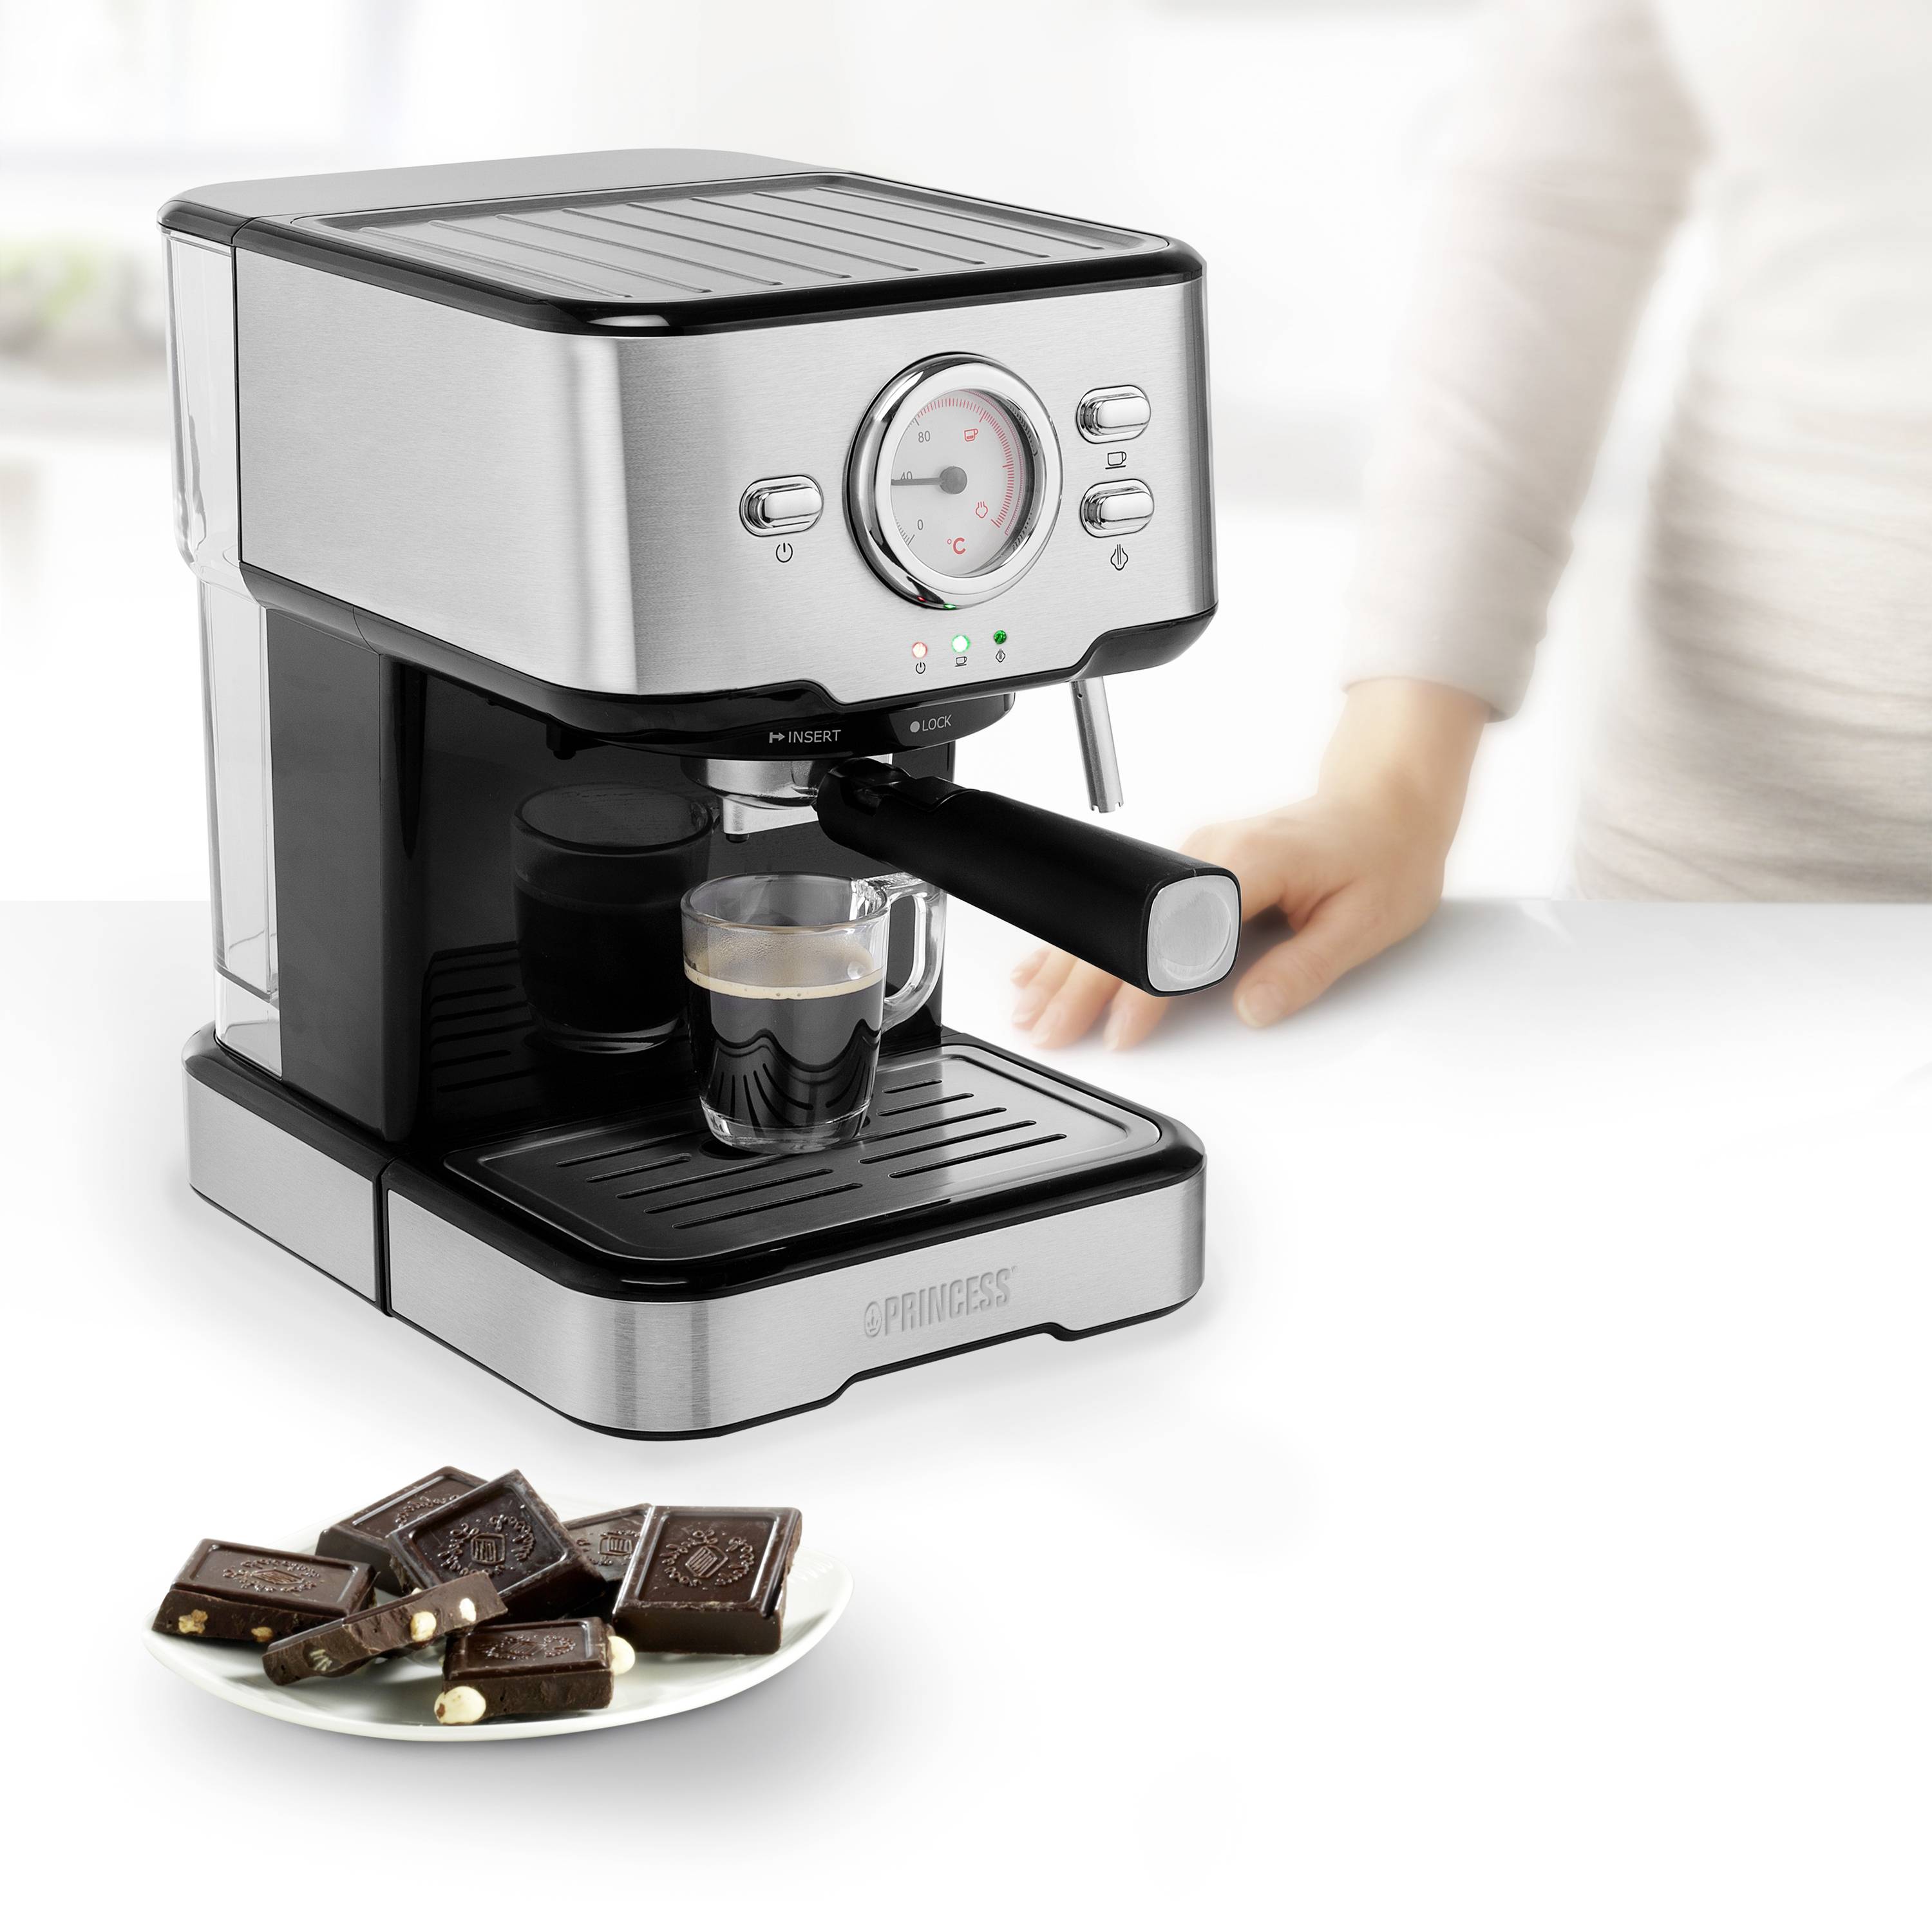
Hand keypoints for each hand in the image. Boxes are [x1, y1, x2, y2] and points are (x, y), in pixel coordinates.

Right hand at [1010, 679, 1487, 1047]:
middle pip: (1124, 924)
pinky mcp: (1189, 863)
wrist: (1385, 803)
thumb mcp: (1363, 923)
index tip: (1120, 1031)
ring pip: (1112, 912)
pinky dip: (1085, 936)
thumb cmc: (1381, 854)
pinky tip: (1054, 961)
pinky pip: (1124, 902)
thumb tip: (1254, 1010)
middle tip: (1048, 1030)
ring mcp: (1191, 855)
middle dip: (1079, 983)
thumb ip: (1303, 969)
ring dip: (1068, 961)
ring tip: (1032, 1005)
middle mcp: (1207, 853)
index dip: (1141, 990)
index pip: (1174, 937)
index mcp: (1248, 864)